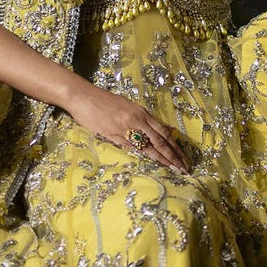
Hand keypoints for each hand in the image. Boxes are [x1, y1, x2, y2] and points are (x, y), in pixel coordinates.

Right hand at [65, 81, 188, 174]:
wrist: (83, 96)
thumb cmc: (104, 101)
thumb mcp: (128, 106)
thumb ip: (145, 119)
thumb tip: (165, 130)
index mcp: (141, 112)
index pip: (163, 132)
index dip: (175, 146)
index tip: (183, 157)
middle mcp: (136, 120)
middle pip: (160, 141)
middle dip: (173, 156)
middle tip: (184, 168)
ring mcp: (124, 129)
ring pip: (147, 147)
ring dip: (162, 159)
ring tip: (173, 169)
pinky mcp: (112, 135)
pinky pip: (130, 147)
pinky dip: (143, 155)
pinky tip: (152, 163)